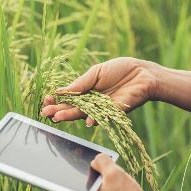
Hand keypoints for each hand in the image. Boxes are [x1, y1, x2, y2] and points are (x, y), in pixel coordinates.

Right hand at [41, 57, 160, 125]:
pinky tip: (87, 120)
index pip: (68, 98)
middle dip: (59, 110)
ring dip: (71, 116)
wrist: (144, 73)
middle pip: (73, 108)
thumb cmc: (121, 70)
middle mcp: (93, 103)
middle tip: (46, 112)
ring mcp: (103, 109)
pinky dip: (96, 119)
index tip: (46, 100)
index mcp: (87, 92)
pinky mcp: (116, 112)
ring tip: (58, 117)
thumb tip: (61, 91)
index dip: (57, 100)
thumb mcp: (96, 72)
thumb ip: (81, 83)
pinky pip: (104, 117)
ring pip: (84, 114)